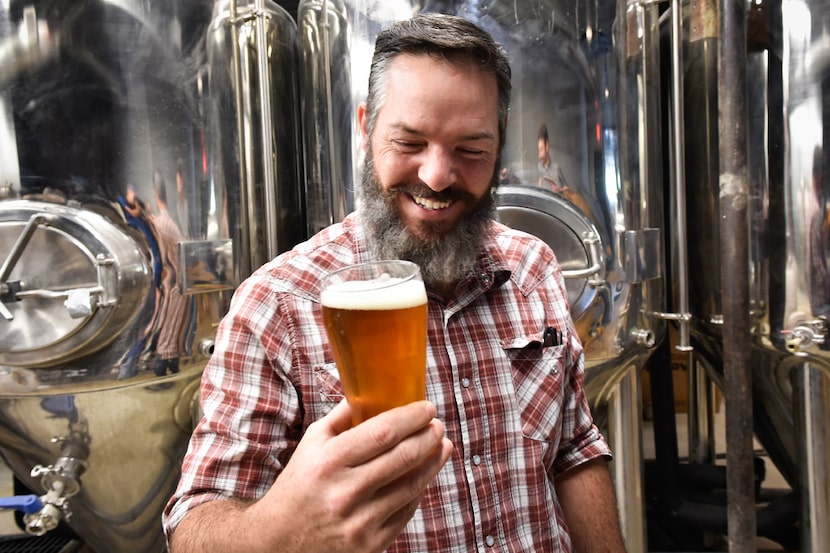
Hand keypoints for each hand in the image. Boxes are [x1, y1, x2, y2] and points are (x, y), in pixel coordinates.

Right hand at [252, 399, 452, 552]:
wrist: (278, 541)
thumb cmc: (299, 485)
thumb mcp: (312, 443)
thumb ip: (342, 416)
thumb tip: (372, 389)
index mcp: (329, 462)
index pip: (383, 432)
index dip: (411, 418)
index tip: (427, 408)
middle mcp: (344, 492)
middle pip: (403, 457)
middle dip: (428, 437)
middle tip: (438, 425)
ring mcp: (359, 522)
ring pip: (411, 486)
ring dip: (433, 463)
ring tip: (442, 446)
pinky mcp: (370, 545)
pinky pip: (405, 512)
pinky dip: (418, 490)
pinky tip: (424, 475)